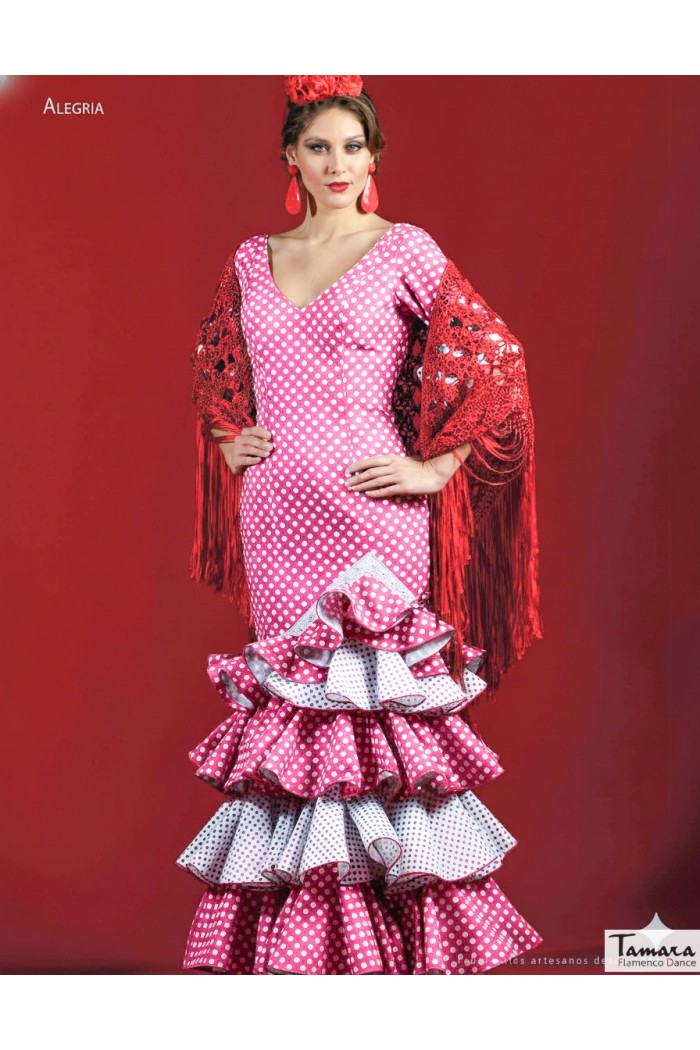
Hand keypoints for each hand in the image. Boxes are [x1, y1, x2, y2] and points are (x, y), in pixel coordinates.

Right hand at [210, 425, 273, 475]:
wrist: (236, 461)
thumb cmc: (249, 450)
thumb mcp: (254, 443)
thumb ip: (261, 439)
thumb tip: (270, 441)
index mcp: (244, 434)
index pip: (252, 430)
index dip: (261, 432)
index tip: (269, 436)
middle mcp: (239, 440)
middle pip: (251, 439)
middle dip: (262, 443)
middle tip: (270, 447)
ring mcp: (236, 450)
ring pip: (249, 449)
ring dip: (259, 451)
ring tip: (267, 454)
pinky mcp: (236, 460)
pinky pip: (245, 459)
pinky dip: (253, 459)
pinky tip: (259, 459)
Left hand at [344, 452, 458, 497]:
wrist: (436, 472)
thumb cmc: (421, 467)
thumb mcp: (405, 462)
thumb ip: (393, 464)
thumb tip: (380, 470)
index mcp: (393, 459)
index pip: (371, 461)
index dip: (358, 465)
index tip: (348, 470)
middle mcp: (394, 466)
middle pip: (370, 472)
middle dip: (356, 477)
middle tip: (345, 483)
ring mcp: (399, 476)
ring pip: (376, 481)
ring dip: (362, 485)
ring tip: (352, 489)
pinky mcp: (404, 487)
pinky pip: (387, 490)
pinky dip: (376, 492)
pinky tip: (367, 494)